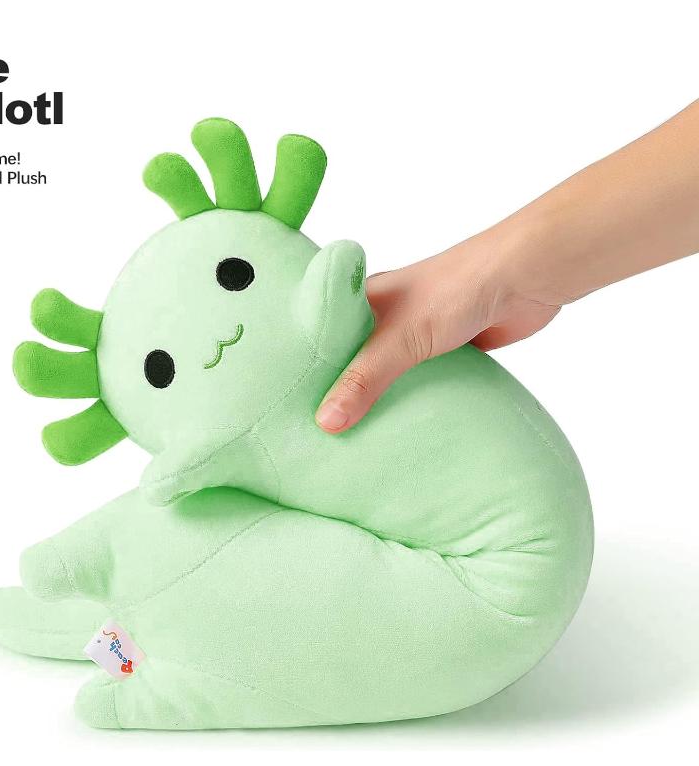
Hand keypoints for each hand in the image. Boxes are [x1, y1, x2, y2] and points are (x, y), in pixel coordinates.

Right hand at [315, 232, 560, 432]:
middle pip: (355, 361)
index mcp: (365, 302)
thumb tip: (325, 422)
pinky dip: (412, 401)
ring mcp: (418, 335)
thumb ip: (365, 379)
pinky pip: (420, 382)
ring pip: (389, 374)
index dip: (306, 369)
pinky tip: (399, 426)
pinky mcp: (446, 352)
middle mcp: (387, 318)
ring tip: (351, 438)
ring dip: (379, 399)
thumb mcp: (400, 338)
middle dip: (341, 391)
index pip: (323, 339)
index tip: (288, 404)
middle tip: (316, 431)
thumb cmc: (456, 289)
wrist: (525, 279)